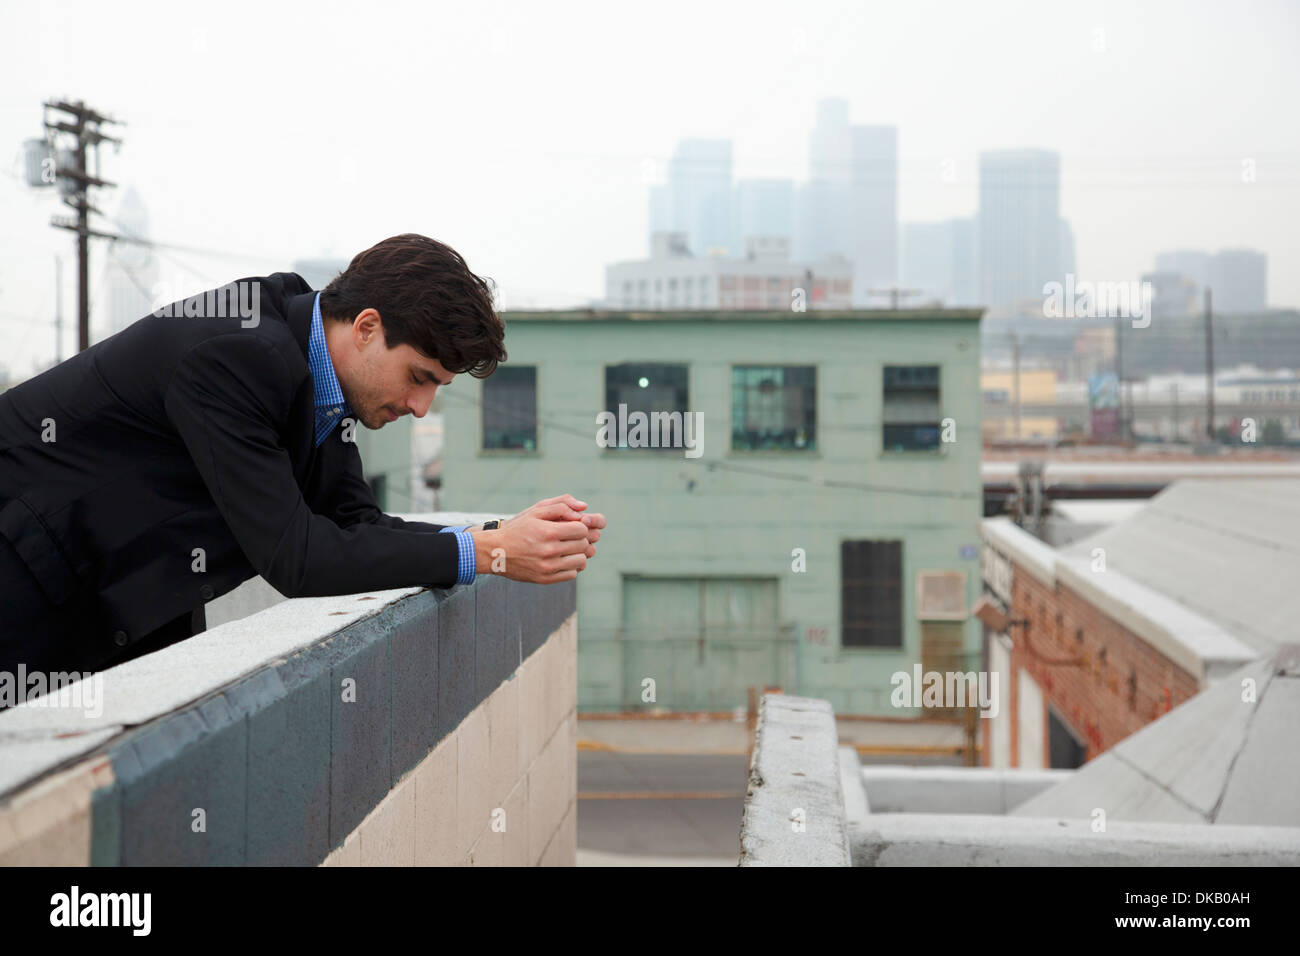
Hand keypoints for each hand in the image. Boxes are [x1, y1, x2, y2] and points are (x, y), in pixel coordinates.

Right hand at [474, 499, 593, 582]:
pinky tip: (561, 559)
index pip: (582, 530)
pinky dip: (571, 566)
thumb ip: (561, 505)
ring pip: (581, 561)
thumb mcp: (536, 511)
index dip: (580, 526)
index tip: (572, 526)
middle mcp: (548, 550)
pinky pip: (572, 574)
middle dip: (580, 539)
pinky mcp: (545, 579)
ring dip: (578, 554)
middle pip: (583, 545)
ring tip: (567, 548)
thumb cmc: (518, 528)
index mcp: (547, 532)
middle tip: (569, 537)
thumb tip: (584, 507)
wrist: (496, 551)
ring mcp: (547, 567)